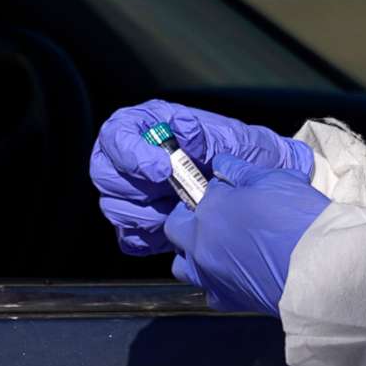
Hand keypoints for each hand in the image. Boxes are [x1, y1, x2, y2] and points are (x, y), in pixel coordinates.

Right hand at [90, 102, 314, 256]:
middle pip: (105, 175)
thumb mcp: (230, 138)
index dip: (130, 154)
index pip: (115, 135)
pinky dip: (149, 238)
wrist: (260, 188)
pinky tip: (174, 232)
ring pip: (114, 207)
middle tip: (171, 196)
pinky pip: (129, 237)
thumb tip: (183, 129)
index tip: (161, 170)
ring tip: (177, 212)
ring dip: (145, 216)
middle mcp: (134, 157)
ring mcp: (135, 192)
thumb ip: (204, 134)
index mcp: (149, 126)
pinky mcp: (141, 223)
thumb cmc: (244, 154)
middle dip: (137, 190)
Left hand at [165, 154, 329, 314]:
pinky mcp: (225, 300)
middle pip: (175, 228)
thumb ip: (241, 171)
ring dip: (192, 253)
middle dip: (187, 219)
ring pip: (183, 265)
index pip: (199, 192)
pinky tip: (232, 276)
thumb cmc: (296, 217)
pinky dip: (214, 283)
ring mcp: (209, 275)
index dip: (214, 189)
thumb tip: (221, 165)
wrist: (316, 269)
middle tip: (213, 216)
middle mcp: (200, 243)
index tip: (227, 190)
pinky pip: (208, 292)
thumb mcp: (275, 180)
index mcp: (210, 209)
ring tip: (216, 248)